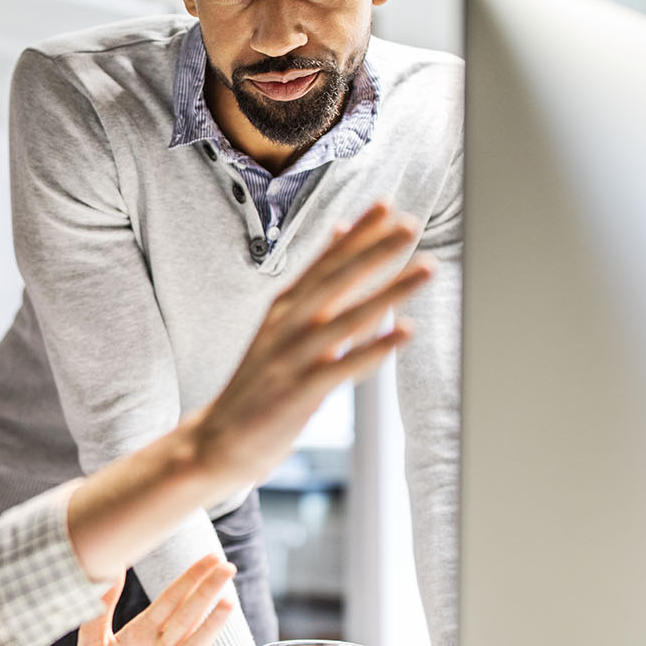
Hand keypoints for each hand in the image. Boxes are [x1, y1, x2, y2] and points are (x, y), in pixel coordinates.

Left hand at [71, 556, 238, 645]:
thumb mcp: (91, 644)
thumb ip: (101, 608)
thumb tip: (109, 567)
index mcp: (142, 635)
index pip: (170, 600)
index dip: (189, 579)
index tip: (211, 557)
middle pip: (188, 616)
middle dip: (207, 592)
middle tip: (228, 567)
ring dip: (211, 628)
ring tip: (228, 604)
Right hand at [192, 203, 429, 492]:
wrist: (218, 440)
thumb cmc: (260, 384)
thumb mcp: (278, 329)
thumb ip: (311, 290)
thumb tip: (338, 240)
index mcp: (282, 308)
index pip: (323, 262)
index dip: (356, 233)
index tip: (387, 205)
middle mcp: (285, 326)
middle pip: (336, 280)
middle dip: (375, 250)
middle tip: (410, 224)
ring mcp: (292, 359)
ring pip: (349, 318)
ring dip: (391, 292)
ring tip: (427, 269)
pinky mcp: (299, 393)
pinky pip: (344, 366)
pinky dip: (376, 348)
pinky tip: (407, 331)